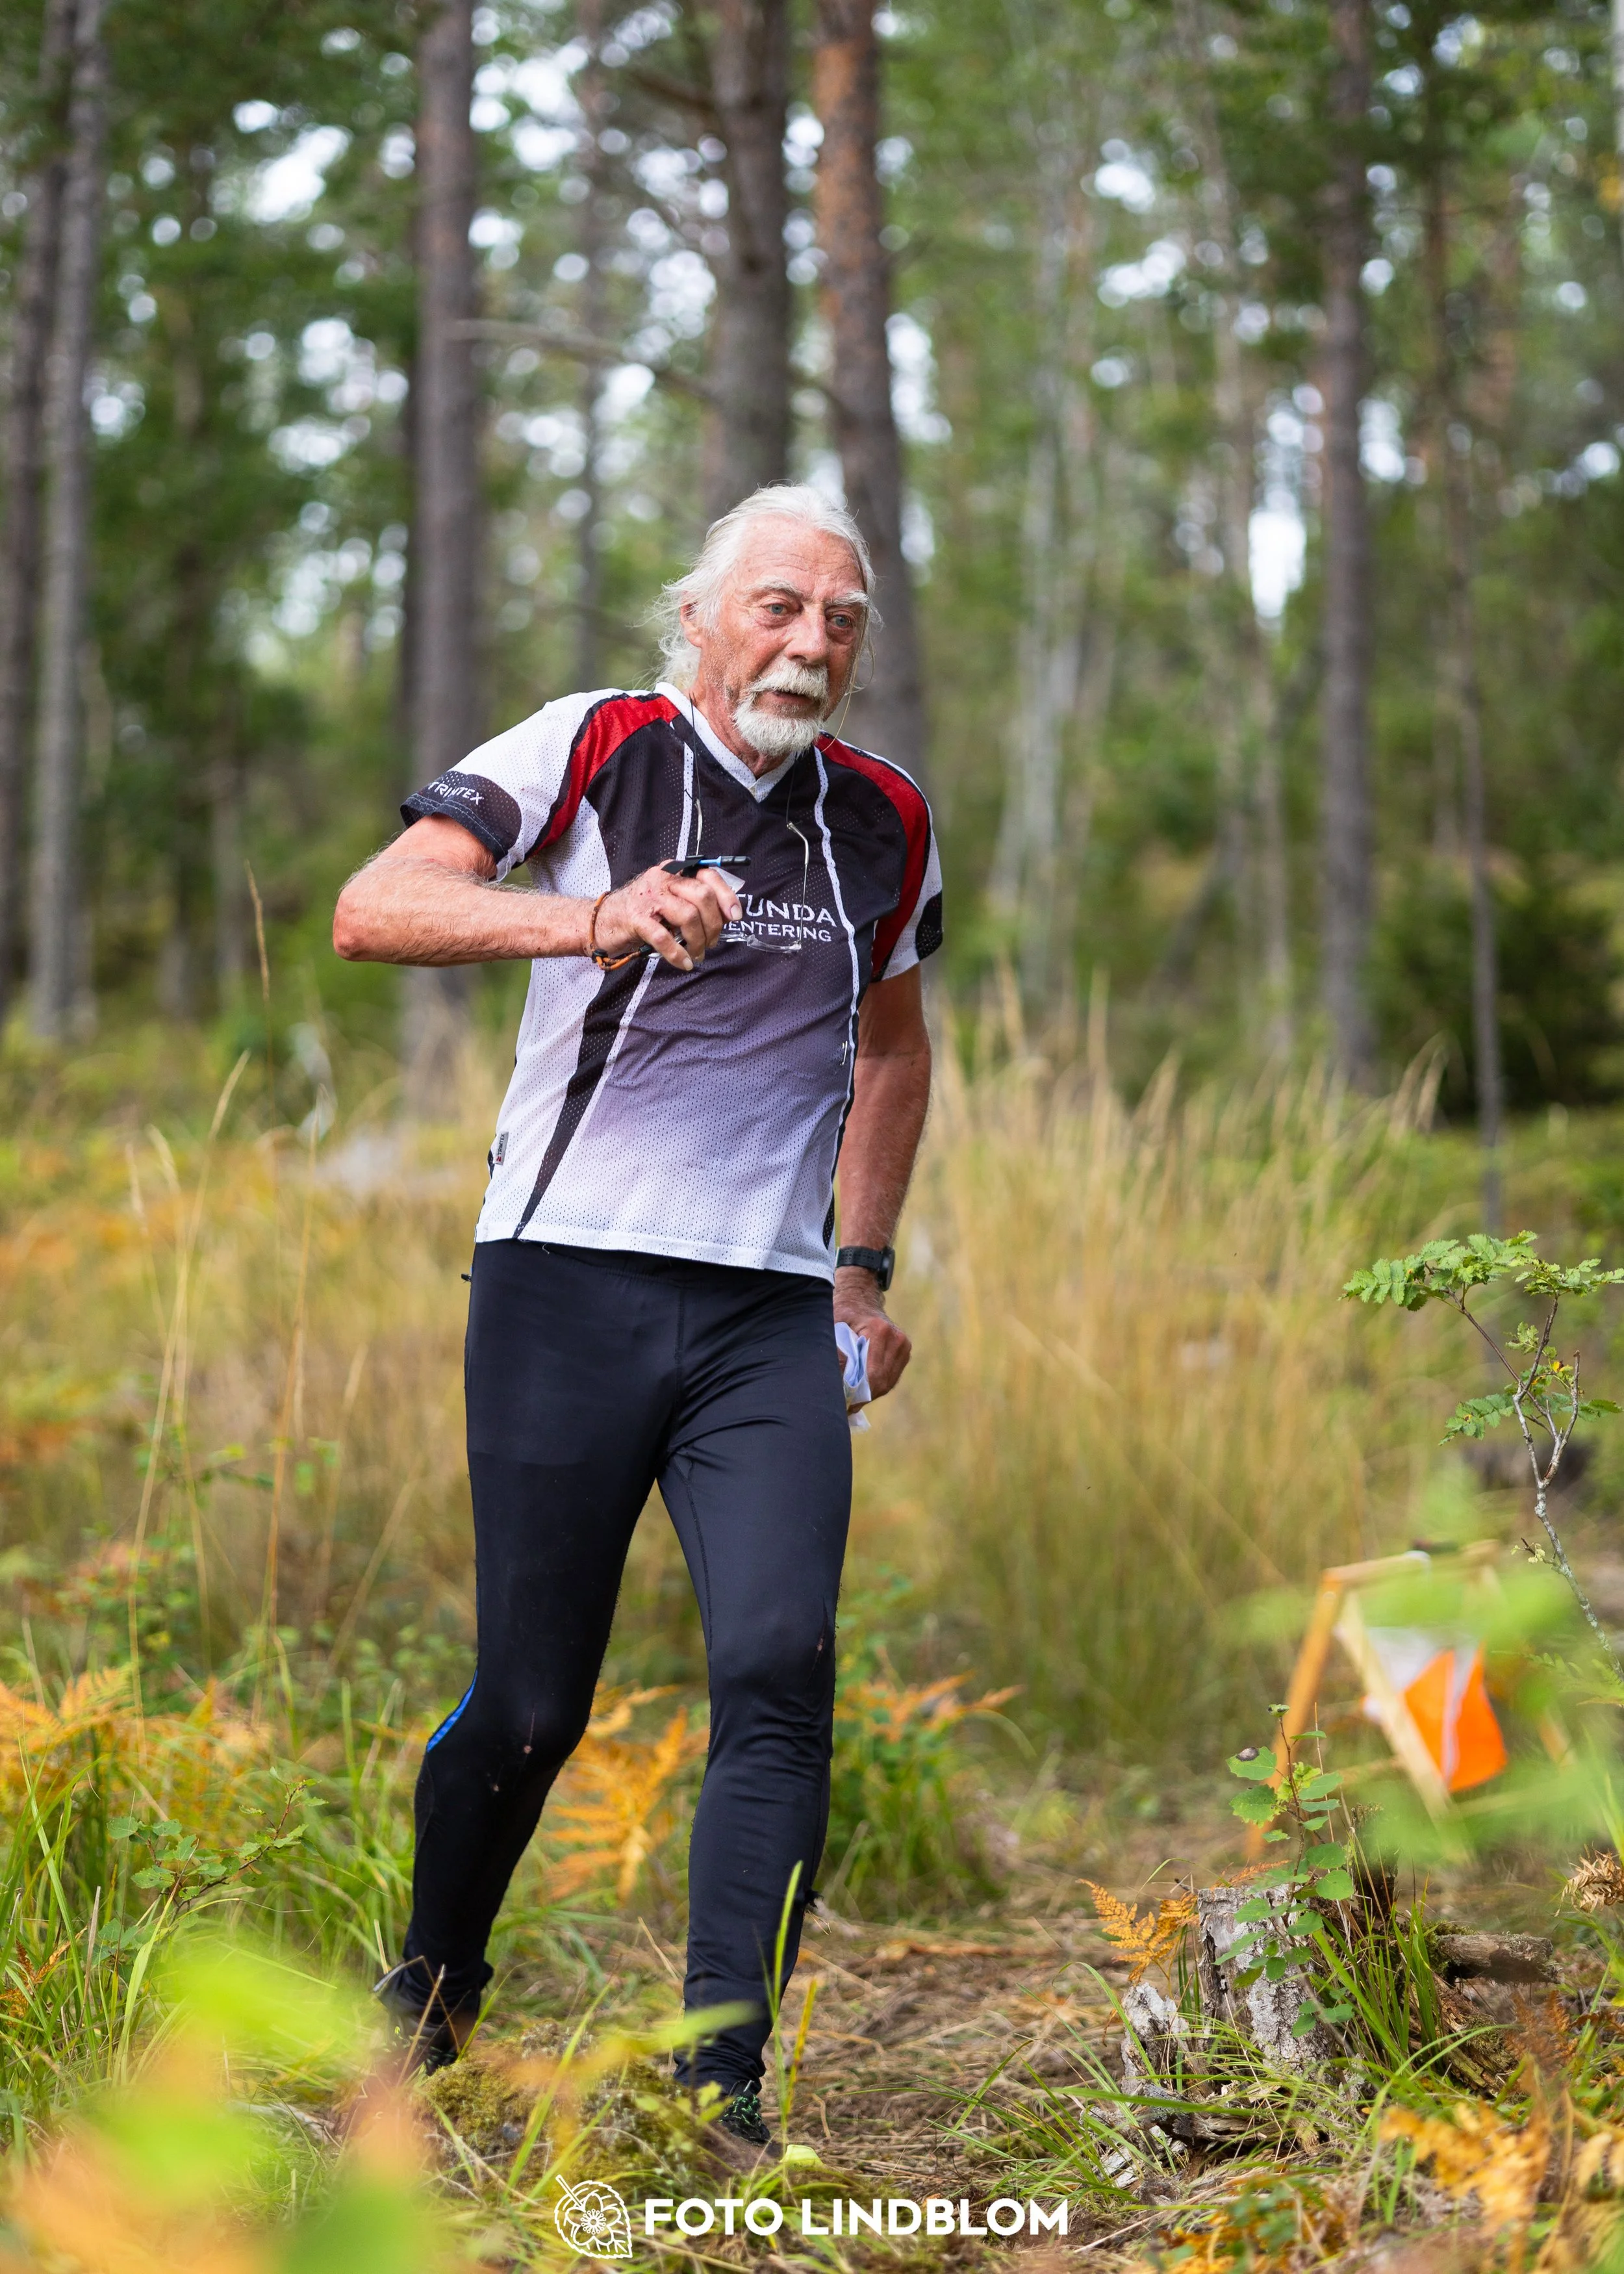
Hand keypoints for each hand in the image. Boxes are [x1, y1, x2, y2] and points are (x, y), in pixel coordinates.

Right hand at [592, 863, 742, 972]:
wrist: (601, 921)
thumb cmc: (640, 914)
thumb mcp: (669, 901)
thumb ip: (694, 903)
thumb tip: (726, 916)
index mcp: (673, 872)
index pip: (708, 875)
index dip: (726, 896)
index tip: (734, 916)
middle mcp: (662, 879)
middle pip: (702, 896)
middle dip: (713, 924)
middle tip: (711, 942)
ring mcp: (649, 898)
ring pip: (688, 916)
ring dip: (698, 941)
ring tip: (697, 954)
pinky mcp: (636, 918)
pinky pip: (664, 937)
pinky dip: (678, 954)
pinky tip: (684, 963)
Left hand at [833, 1267, 911, 1398]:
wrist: (860, 1299)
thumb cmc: (841, 1314)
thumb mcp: (832, 1329)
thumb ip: (835, 1354)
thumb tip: (838, 1385)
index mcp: (878, 1330)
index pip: (871, 1373)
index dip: (857, 1392)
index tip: (844, 1404)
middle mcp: (896, 1338)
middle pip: (880, 1381)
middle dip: (862, 1396)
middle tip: (845, 1407)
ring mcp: (904, 1345)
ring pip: (887, 1383)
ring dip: (869, 1394)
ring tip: (851, 1401)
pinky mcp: (905, 1351)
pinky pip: (891, 1378)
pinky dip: (877, 1387)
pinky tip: (862, 1389)